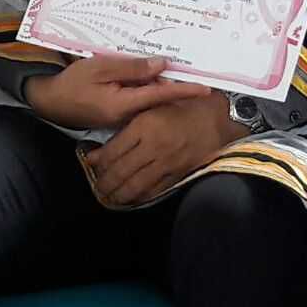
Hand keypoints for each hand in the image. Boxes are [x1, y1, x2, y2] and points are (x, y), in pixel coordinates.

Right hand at [24, 54, 210, 131]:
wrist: (50, 100)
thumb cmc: (72, 82)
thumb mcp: (101, 67)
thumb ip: (132, 67)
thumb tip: (161, 65)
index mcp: (124, 104)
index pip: (161, 95)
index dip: (184, 91)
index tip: (206, 89)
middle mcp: (127, 116)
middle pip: (157, 97)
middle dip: (170, 83)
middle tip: (185, 64)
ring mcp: (122, 118)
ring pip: (148, 99)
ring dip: (156, 84)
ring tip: (163, 67)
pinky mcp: (117, 115)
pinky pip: (137, 100)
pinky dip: (143, 88)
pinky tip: (143, 75)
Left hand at [84, 93, 247, 207]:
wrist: (213, 120)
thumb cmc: (178, 109)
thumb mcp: (148, 109)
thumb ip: (124, 128)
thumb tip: (98, 152)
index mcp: (143, 126)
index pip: (113, 151)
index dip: (98, 163)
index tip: (92, 165)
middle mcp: (152, 146)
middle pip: (120, 172)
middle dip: (105, 183)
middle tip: (98, 187)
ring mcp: (166, 162)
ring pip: (135, 185)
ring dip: (118, 194)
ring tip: (109, 197)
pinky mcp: (177, 173)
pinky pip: (153, 190)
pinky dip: (139, 197)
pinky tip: (131, 198)